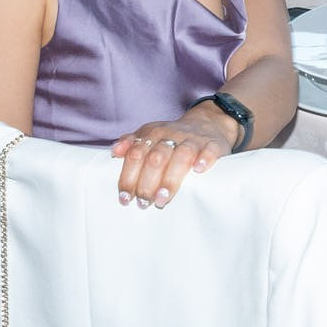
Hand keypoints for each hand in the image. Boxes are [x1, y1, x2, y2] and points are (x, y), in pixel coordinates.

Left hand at [110, 103, 236, 208]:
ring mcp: (193, 140)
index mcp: (152, 134)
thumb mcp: (150, 135)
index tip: (125, 197)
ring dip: (170, 179)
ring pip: (181, 156)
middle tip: (144, 203)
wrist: (207, 123)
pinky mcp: (213, 144)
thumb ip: (131, 144)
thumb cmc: (173, 137)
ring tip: (162, 199)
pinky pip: (209, 150)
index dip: (128, 177)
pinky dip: (205, 159)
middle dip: (147, 183)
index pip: (136, 154)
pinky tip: (199, 170)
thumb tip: (114, 152)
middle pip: (156, 158)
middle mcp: (171, 135)